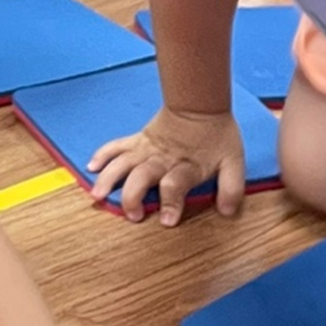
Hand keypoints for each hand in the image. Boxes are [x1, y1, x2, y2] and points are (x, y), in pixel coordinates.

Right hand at [89, 104, 244, 224]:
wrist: (201, 104)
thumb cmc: (217, 135)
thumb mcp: (234, 162)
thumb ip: (232, 188)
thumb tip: (228, 212)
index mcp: (186, 166)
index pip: (175, 186)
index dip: (170, 203)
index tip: (167, 222)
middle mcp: (162, 159)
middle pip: (142, 177)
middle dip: (133, 197)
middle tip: (132, 216)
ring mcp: (146, 149)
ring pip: (123, 164)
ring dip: (109, 179)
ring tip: (97, 195)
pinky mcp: (137, 140)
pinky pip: (116, 146)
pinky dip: (102, 155)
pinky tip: (91, 167)